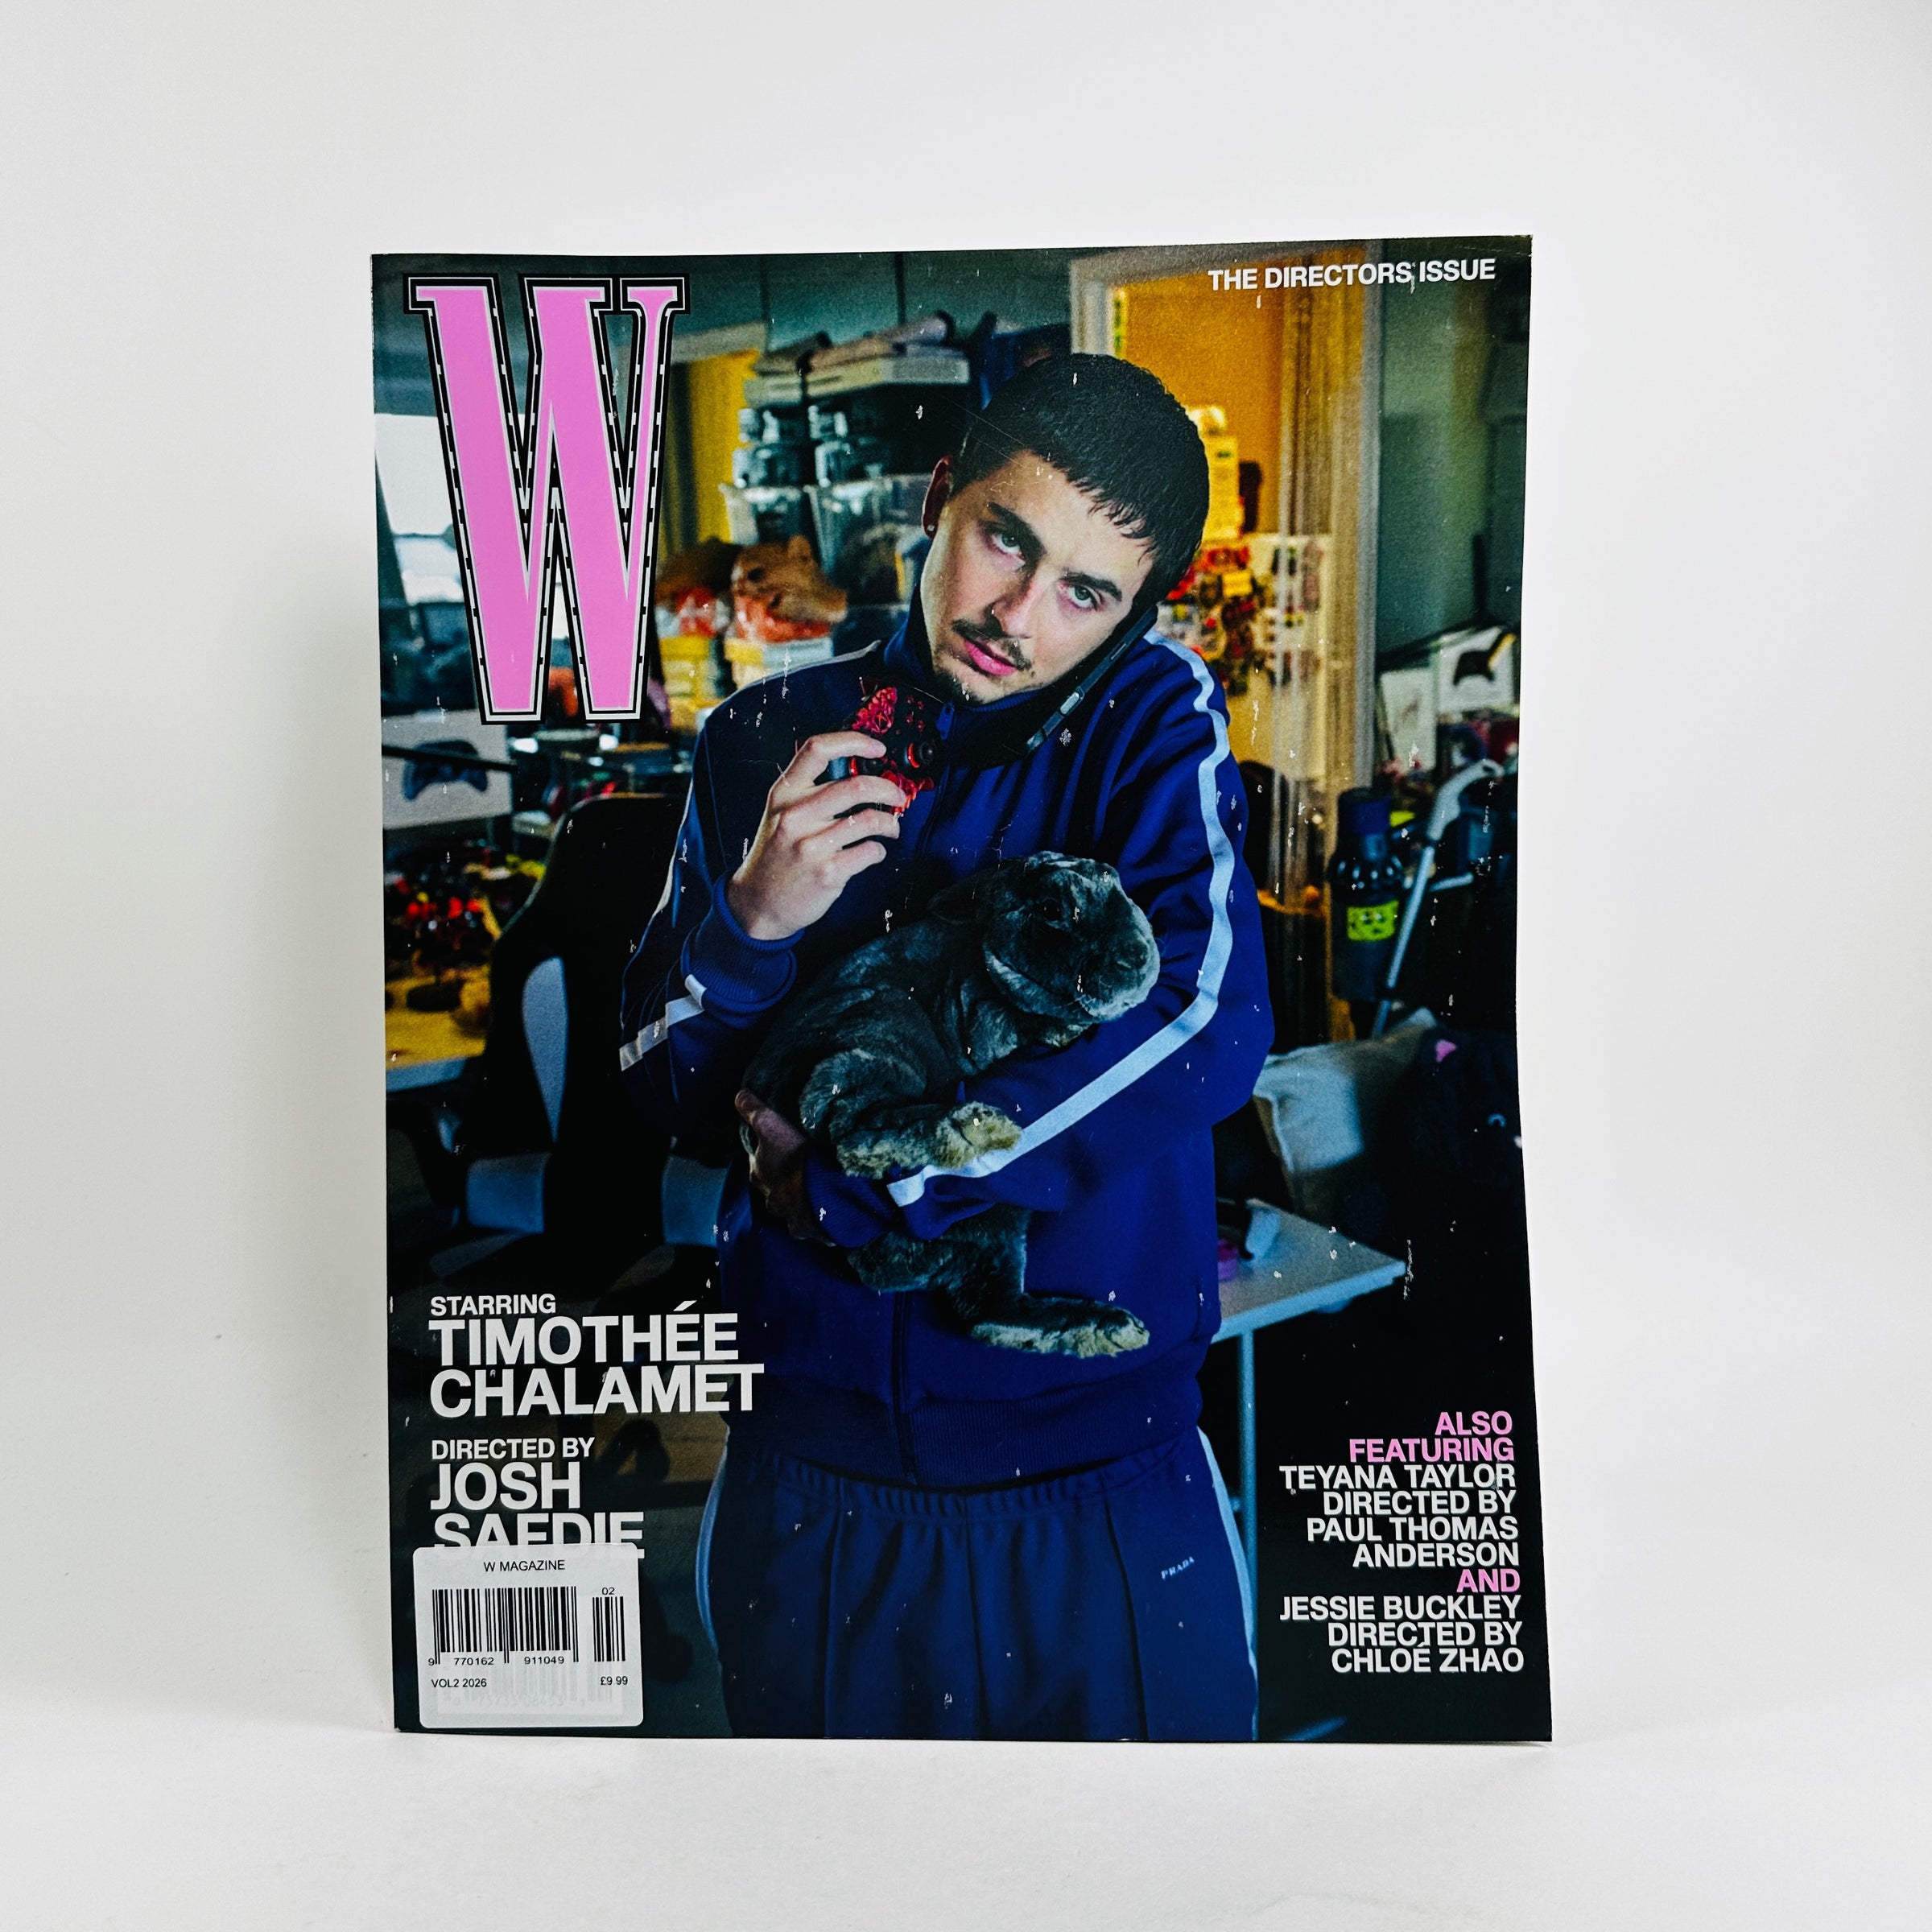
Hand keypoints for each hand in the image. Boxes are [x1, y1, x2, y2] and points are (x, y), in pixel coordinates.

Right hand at [726, 732, 905, 941]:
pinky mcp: (827, 873)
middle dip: (888, 788)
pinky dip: (879, 850)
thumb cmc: (776, 856)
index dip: (853, 741)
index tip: (877, 748)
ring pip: (869, 820)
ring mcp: (811, 845)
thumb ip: (808, 791)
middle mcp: (795, 816)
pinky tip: (873, 852)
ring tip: (891, 828)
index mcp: (784, 794)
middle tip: (897, 795)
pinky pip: (870, 851)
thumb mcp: (779, 814)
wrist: (758, 903)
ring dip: (890, 822)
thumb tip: (856, 772)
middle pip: (856, 785)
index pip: (817, 749)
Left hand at [735, 1089, 822, 1241]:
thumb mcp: (771, 1125)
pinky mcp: (808, 1228)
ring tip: (812, 1191)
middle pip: (772, 1189)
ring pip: (789, 1209)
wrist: (821, 1192)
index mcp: (759, 1175)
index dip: (766, 1155)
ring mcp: (789, 1216)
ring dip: (797, 1201)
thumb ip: (753, 1110)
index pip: (757, 1163)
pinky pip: (810, 1224)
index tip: (778, 1147)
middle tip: (797, 1170)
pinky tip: (825, 1211)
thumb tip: (738, 1095)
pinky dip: (815, 1218)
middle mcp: (770, 1199)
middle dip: (781, 1182)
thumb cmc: (794, 1157)